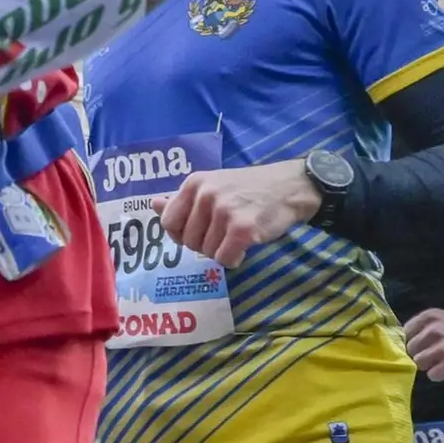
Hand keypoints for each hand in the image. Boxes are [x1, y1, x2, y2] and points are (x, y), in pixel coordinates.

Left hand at [158, 160, 318, 270]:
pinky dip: (235, 258)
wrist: (289, 186)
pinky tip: (246, 245)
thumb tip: (153, 204)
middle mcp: (206, 195)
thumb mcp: (212, 185)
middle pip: (188, 241)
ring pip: (207, 252)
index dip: (180, 234)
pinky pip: (225, 259)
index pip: (168, 222)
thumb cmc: (249, 188)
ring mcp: (224, 212)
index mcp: (194, 183)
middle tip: (225, 233)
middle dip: (205, 244)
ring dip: (222, 251)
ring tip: (237, 235)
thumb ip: (183, 198)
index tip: (199, 232)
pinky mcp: (243, 229)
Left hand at [401, 306, 443, 381]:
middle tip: (434, 357)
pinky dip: (440, 375)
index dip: (411, 342)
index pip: (405, 333)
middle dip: (420, 355)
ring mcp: (441, 348)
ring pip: (419, 364)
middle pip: (411, 350)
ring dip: (429, 366)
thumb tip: (410, 344)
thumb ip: (427, 328)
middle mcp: (433, 330)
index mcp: (430, 317)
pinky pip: (432, 375)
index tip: (419, 347)